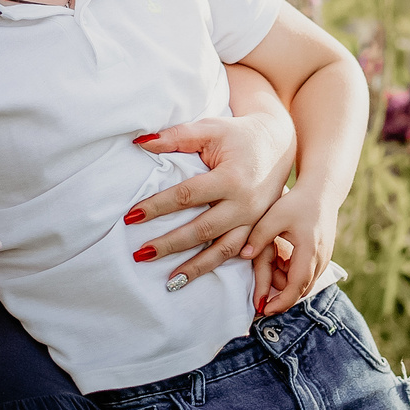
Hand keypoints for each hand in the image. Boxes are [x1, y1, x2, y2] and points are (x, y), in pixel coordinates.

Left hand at [123, 109, 298, 288]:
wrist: (279, 144)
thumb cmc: (239, 135)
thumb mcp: (210, 128)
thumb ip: (176, 136)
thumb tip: (141, 142)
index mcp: (232, 178)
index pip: (187, 196)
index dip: (157, 206)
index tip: (131, 216)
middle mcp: (245, 204)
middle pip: (202, 230)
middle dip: (170, 244)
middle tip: (140, 254)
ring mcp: (255, 220)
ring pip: (223, 250)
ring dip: (195, 267)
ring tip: (169, 281)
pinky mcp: (259, 229)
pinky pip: (238, 254)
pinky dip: (218, 267)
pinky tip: (198, 277)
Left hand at [242, 185, 338, 315]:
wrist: (321, 191)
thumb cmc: (297, 202)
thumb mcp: (274, 216)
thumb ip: (259, 237)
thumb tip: (244, 255)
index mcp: (309, 252)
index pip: (296, 288)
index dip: (280, 302)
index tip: (264, 310)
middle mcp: (320, 260)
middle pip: (301, 290)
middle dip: (281, 295)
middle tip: (262, 293)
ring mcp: (324, 259)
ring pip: (304, 284)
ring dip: (286, 282)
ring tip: (270, 264)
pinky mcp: (323, 256)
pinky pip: (307, 274)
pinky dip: (292, 273)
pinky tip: (280, 258)